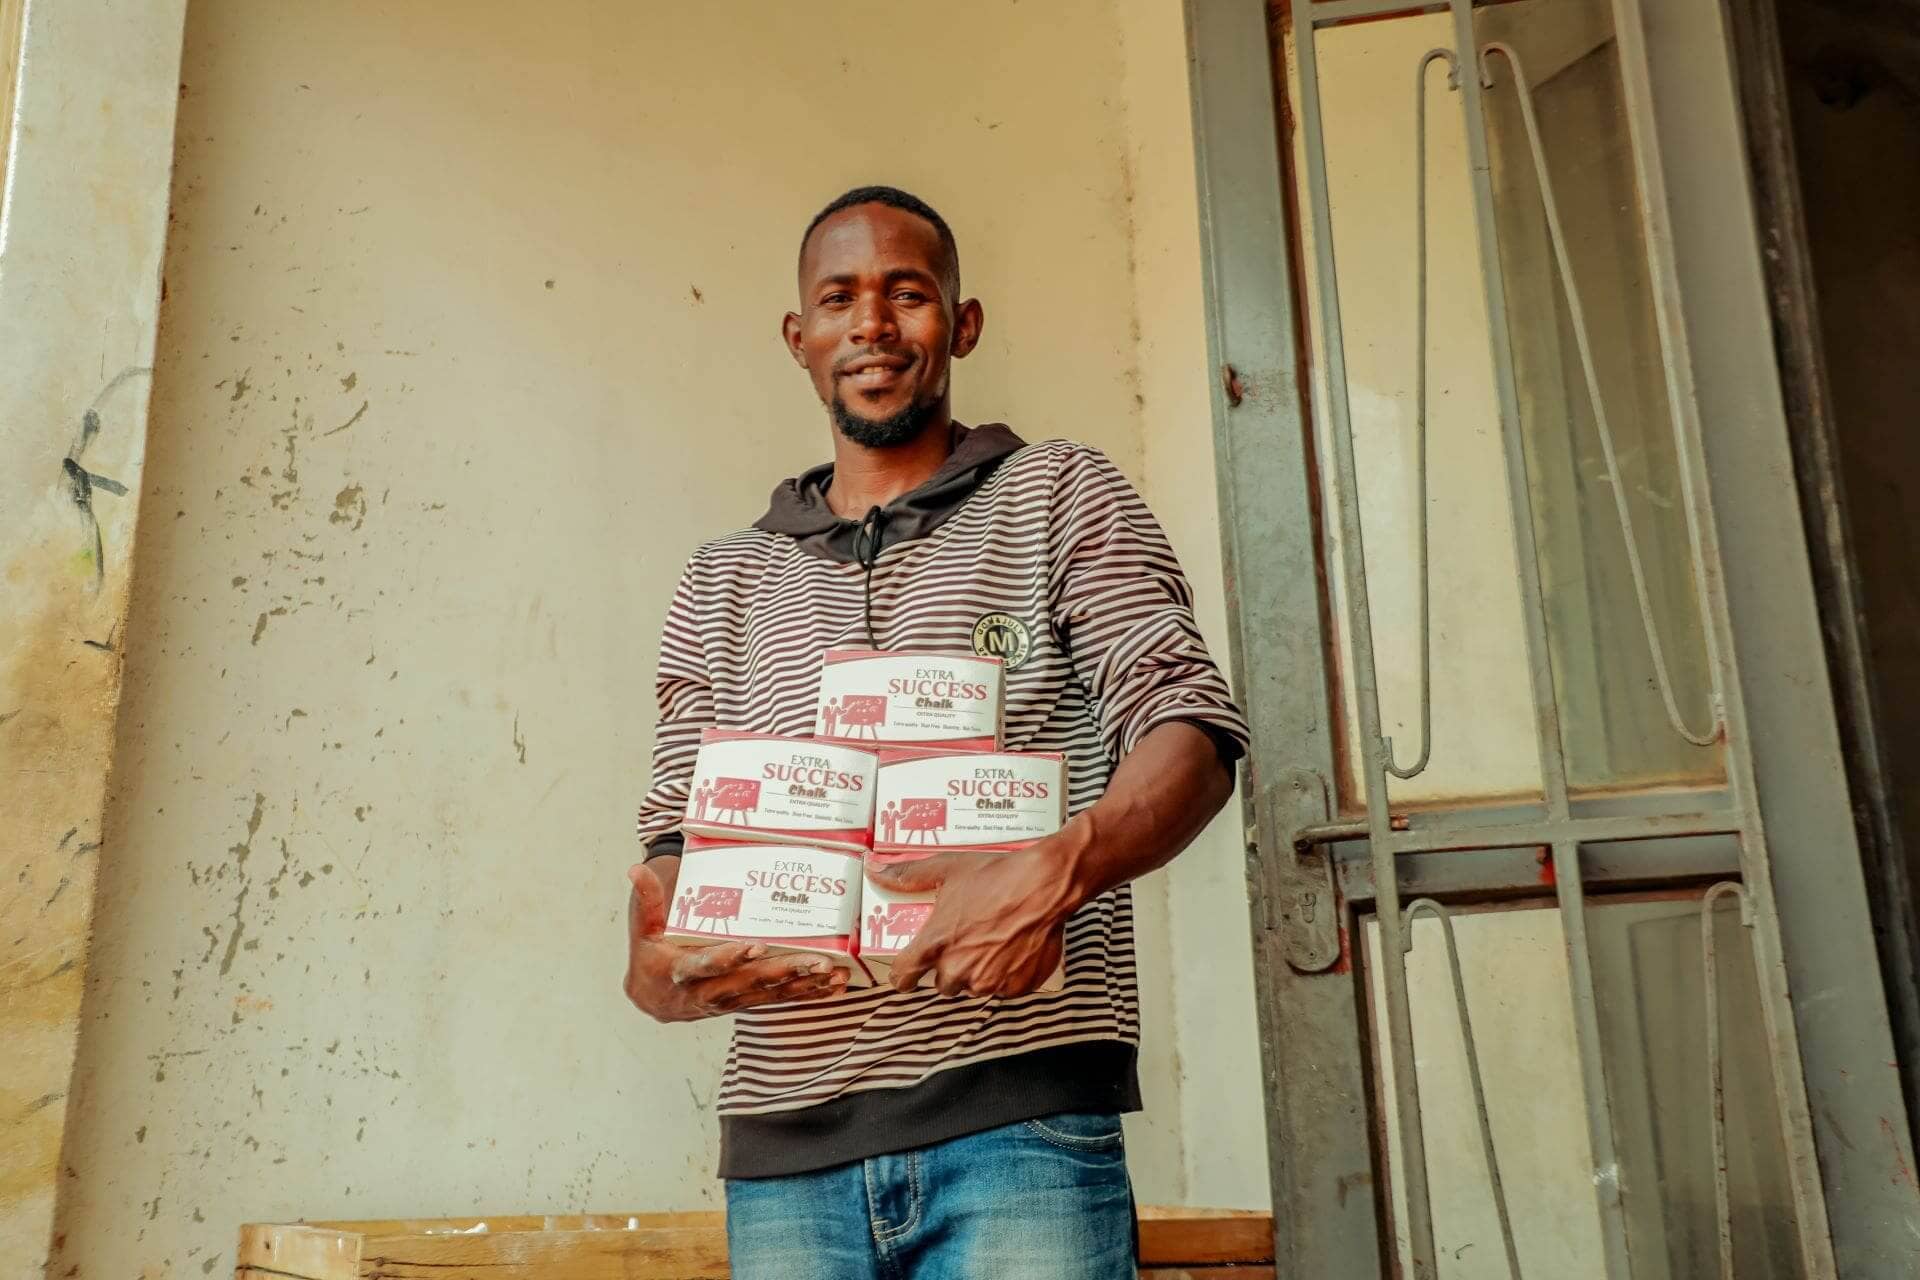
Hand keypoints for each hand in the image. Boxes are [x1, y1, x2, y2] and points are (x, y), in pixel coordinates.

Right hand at [622, 862, 847, 1020]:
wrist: (653, 999)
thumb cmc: (651, 956)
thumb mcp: (644, 928)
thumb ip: (647, 900)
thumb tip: (635, 869)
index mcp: (681, 974)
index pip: (705, 966)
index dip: (728, 959)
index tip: (753, 946)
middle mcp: (708, 994)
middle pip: (748, 984)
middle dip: (783, 972)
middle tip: (816, 961)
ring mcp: (730, 1002)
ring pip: (769, 995)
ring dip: (803, 986)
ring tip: (833, 974)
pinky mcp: (747, 1003)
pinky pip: (779, 1000)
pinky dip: (807, 994)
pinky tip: (834, 987)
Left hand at [866, 837, 1079, 997]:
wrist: (1046, 885)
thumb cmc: (997, 875)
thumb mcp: (948, 868)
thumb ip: (908, 875)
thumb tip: (873, 868)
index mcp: (935, 945)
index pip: (903, 977)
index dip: (903, 976)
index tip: (908, 973)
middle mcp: (959, 969)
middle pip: (942, 984)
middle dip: (950, 967)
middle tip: (965, 942)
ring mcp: (989, 982)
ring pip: (974, 986)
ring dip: (978, 972)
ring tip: (991, 942)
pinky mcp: (1015, 988)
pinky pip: (1003, 989)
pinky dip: (1005, 976)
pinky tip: (1012, 950)